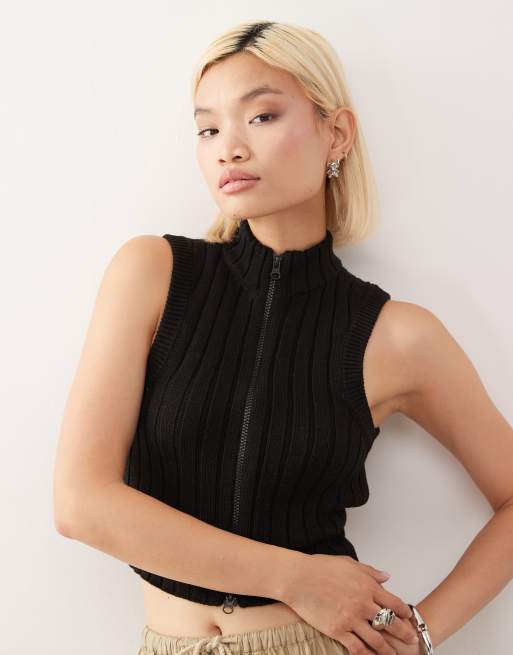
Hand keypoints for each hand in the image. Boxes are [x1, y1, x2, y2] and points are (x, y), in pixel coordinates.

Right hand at [283, 553, 419, 654]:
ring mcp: (351, 618)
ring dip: (387, 650)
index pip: (394, 603)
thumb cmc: (320, 567)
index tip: (408, 618)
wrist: (298, 578)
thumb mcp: (348, 563)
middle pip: (390, 623)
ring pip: (376, 640)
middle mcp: (363, 603)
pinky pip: (357, 647)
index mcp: (367, 586)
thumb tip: (387, 577)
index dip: (404, 613)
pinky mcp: (338, 630)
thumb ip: (370, 572)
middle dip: (403, 633)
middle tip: (411, 641)